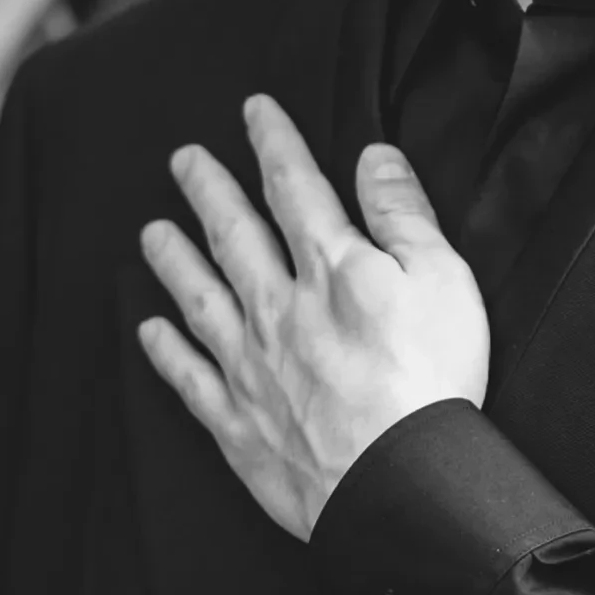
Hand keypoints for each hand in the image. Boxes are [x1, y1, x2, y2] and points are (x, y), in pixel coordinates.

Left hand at [136, 97, 488, 539]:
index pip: (294, 189)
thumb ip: (404, 215)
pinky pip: (191, 379)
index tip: (253, 110)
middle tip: (182, 159)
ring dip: (174, 261)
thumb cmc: (433, 382)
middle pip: (234, 235)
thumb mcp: (444, 282)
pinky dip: (168, 353)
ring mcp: (252, 366)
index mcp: (331, 271)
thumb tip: (373, 157)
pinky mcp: (239, 422)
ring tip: (151, 233)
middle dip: (208, 190)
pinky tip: (150, 331)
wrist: (399, 484)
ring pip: (200, 298)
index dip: (273, 143)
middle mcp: (278, 309)